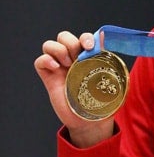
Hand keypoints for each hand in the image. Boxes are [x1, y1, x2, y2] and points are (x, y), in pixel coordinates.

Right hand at [34, 31, 114, 147]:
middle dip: (70, 42)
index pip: (82, 37)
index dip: (85, 37)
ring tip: (68, 64)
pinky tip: (56, 68)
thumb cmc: (103, 99)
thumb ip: (107, 57)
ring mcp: (60, 68)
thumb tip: (104, 35)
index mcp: (88, 57)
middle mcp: (73, 59)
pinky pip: (39, 61)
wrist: (91, 121)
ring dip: (58, 49)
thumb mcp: (111, 78)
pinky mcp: (49, 78)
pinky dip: (46, 60)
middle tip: (78, 57)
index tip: (90, 46)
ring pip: (49, 45)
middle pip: (63, 36)